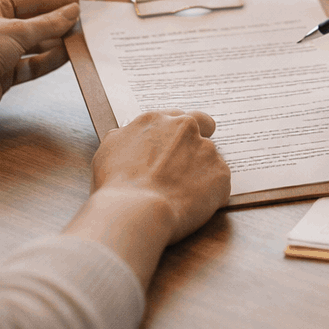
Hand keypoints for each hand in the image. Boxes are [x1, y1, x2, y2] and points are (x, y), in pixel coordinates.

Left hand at [0, 0, 84, 141]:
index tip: (85, 1)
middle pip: (36, 21)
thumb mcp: (16, 32)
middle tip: (89, 21)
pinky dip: (50, 59)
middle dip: (61, 22)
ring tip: (84, 37)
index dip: (60, 0)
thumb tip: (72, 12)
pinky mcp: (4, 73)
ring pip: (36, 43)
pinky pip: (33, 63)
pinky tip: (69, 54)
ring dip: (58, 41)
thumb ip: (48, 23)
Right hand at [91, 111, 230, 243]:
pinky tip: (190, 206)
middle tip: (188, 165)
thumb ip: (126, 137)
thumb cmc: (116, 186)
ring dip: (200, 172)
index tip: (176, 147)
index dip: (178, 134)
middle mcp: (186, 128)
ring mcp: (206, 150)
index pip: (178, 116)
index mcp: (157, 120)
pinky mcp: (221, 175)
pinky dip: (209, 194)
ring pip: (210, 158)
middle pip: (204, 125)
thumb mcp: (108, 151)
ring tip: (181, 195)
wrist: (135, 212)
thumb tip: (131, 137)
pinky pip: (218, 183)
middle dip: (199, 141)